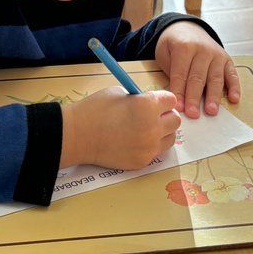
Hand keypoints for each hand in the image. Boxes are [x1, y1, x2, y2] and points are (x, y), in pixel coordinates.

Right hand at [60, 84, 179, 170]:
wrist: (77, 135)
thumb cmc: (95, 109)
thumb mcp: (119, 92)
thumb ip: (140, 98)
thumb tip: (152, 104)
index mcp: (147, 105)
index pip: (171, 100)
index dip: (162, 99)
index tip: (155, 100)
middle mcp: (152, 127)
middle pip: (175, 120)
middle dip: (165, 115)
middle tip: (152, 115)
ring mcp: (148, 147)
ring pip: (169, 138)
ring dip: (161, 132)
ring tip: (144, 129)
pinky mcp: (142, 161)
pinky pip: (155, 152)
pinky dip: (149, 146)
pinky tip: (133, 141)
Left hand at [155, 23, 239, 118]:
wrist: (187, 28)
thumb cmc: (173, 45)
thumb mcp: (164, 53)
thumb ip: (171, 73)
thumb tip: (176, 98)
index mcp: (184, 47)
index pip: (181, 73)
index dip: (179, 92)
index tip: (178, 108)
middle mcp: (202, 50)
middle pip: (198, 77)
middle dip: (195, 97)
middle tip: (193, 114)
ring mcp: (216, 54)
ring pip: (215, 78)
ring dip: (214, 96)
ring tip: (211, 111)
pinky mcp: (227, 59)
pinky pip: (232, 74)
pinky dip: (234, 87)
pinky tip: (234, 99)